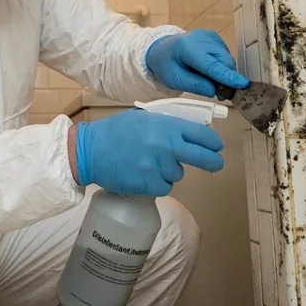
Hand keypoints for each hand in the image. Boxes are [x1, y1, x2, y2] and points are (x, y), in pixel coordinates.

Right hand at [71, 109, 224, 196]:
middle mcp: (167, 146)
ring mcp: (159, 166)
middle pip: (205, 158)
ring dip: (169, 171)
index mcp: (168, 126)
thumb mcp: (144, 118)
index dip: (213, 143)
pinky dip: (157, 184)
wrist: (90, 150)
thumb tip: (191, 133)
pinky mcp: (150, 184)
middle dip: (213, 162)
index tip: (215, 147)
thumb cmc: (115, 132)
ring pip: (179, 174)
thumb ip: (168, 125)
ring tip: (148, 163)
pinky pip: (165, 187)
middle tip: (215, 164)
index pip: (204, 136)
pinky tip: (143, 175)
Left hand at [145, 29, 248, 96]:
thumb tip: (215, 90)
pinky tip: (208, 68)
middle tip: (219, 93)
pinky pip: (225, 55)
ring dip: (223, 73)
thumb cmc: (166, 65)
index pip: (211, 64)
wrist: (162, 48)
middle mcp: (200, 38)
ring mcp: (209, 35)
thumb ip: (195, 85)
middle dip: (226, 79)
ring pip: (227, 59)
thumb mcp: (174, 80)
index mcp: (187, 48)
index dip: (227, 76)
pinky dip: (221, 65)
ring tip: (208, 79)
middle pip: (224, 61)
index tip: (242, 84)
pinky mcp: (214, 36)